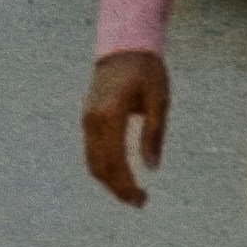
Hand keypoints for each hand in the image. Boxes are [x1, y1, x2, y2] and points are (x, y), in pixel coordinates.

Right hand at [83, 53, 168, 205]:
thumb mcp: (158, 100)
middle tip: (140, 202)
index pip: (115, 162)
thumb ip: (154, 134)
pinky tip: (119, 175)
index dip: (127, 185)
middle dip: (118, 189)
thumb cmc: (146, 71)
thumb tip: (151, 168)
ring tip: (130, 193)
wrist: (124, 44)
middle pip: (100, 167)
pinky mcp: (87, 117)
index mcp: (110, 115)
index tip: (143, 199)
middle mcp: (93, 119)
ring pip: (92, 162)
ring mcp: (87, 118)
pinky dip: (103, 168)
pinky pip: (91, 151)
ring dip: (109, 182)